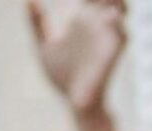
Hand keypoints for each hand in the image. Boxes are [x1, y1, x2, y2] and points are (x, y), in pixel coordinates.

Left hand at [28, 0, 128, 115]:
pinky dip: (117, 21)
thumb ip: (37, 24)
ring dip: (116, 0)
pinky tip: (108, 16)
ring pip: (121, 9)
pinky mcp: (114, 51)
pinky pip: (123, 32)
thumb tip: (28, 1)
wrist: (74, 101)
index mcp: (82, 21)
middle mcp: (97, 25)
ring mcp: (107, 37)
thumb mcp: (44, 47)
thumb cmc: (61, 76)